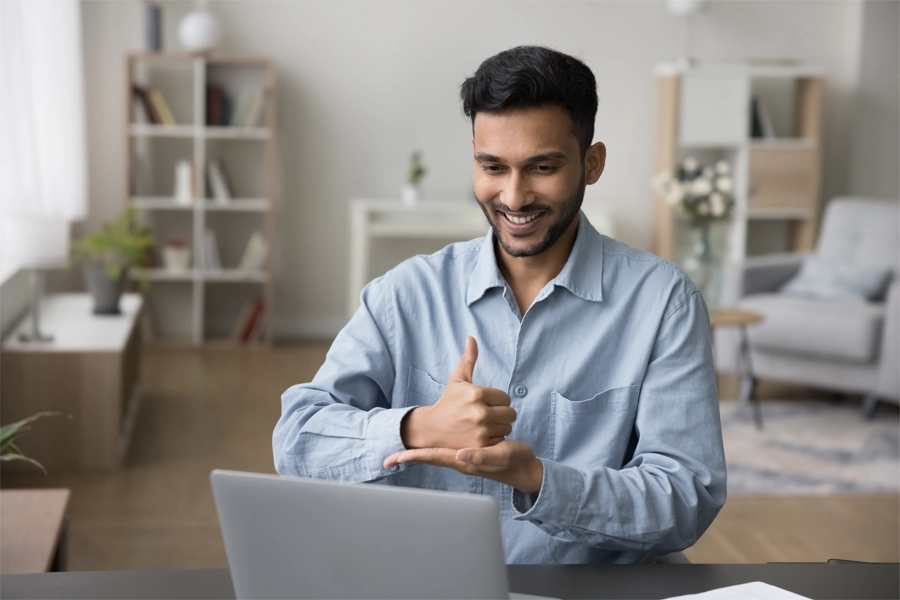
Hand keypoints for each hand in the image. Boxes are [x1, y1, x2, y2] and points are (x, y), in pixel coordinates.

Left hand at [383, 439, 543, 494]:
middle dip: (409, 457)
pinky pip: (445, 451)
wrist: (523, 468)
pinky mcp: (468, 452)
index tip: (392, 459)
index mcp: (462, 460)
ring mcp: (462, 457)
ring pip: (435, 454)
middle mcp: (458, 459)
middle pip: (428, 457)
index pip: (431, 457)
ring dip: (418, 453)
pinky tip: (428, 446)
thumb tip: (459, 454)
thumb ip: (479, 456)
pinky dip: (432, 449)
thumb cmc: (512, 461)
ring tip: (400, 452)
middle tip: (387, 458)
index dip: (412, 457)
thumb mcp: (498, 455)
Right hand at [401, 337, 516, 449]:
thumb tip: (472, 337)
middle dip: (500, 414)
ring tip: (481, 426)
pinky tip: (480, 436)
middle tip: (484, 416)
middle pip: (510, 413)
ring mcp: (481, 430)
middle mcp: (480, 412)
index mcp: (477, 393)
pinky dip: (494, 439)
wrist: (432, 429)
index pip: (506, 398)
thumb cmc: (448, 402)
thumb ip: (469, 359)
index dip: (497, 401)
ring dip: (498, 427)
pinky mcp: (481, 446)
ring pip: (507, 427)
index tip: (484, 404)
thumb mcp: (457, 379)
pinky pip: (501, 440)